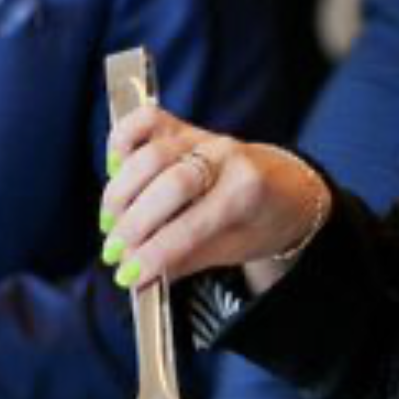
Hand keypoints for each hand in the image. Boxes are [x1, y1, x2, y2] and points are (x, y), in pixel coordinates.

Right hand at [100, 106, 331, 291]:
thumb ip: (182, 261)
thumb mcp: (231, 251)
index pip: (190, 226)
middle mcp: (225, 157)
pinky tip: (115, 172)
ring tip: (110, 223)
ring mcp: (202, 138)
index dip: (152, 254)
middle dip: (132, 224)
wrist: (288, 187)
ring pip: (149, 155)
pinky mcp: (183, 127)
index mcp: (246, 193)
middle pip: (168, 184)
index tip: (127, 277)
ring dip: (119, 194)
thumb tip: (132, 272)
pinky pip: (145, 122)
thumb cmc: (260, 223)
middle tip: (112, 252)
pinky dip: (121, 142)